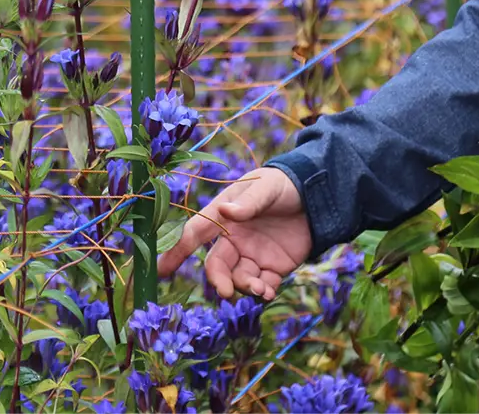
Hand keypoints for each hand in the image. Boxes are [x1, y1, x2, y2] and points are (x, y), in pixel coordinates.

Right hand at [156, 167, 311, 300]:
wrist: (317, 196)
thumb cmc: (283, 185)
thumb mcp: (265, 188)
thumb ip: (248, 203)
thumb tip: (227, 211)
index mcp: (224, 216)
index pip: (195, 234)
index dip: (176, 251)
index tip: (161, 270)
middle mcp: (234, 239)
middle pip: (217, 265)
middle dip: (218, 280)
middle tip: (226, 292)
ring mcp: (253, 255)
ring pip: (239, 279)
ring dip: (244, 287)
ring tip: (260, 289)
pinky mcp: (273, 268)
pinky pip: (262, 286)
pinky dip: (263, 292)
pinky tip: (268, 292)